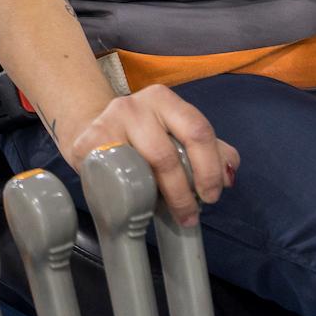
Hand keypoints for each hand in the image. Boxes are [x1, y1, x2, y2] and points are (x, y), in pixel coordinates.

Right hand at [66, 85, 237, 226]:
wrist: (92, 130)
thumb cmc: (143, 137)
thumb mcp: (177, 134)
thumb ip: (210, 150)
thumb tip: (229, 174)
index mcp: (164, 99)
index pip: (197, 130)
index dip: (209, 168)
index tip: (212, 196)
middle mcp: (134, 105)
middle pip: (167, 155)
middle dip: (184, 192)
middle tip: (190, 215)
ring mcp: (106, 123)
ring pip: (139, 168)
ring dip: (159, 198)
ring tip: (168, 214)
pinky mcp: (86, 143)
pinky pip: (114, 177)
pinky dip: (129, 196)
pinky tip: (136, 207)